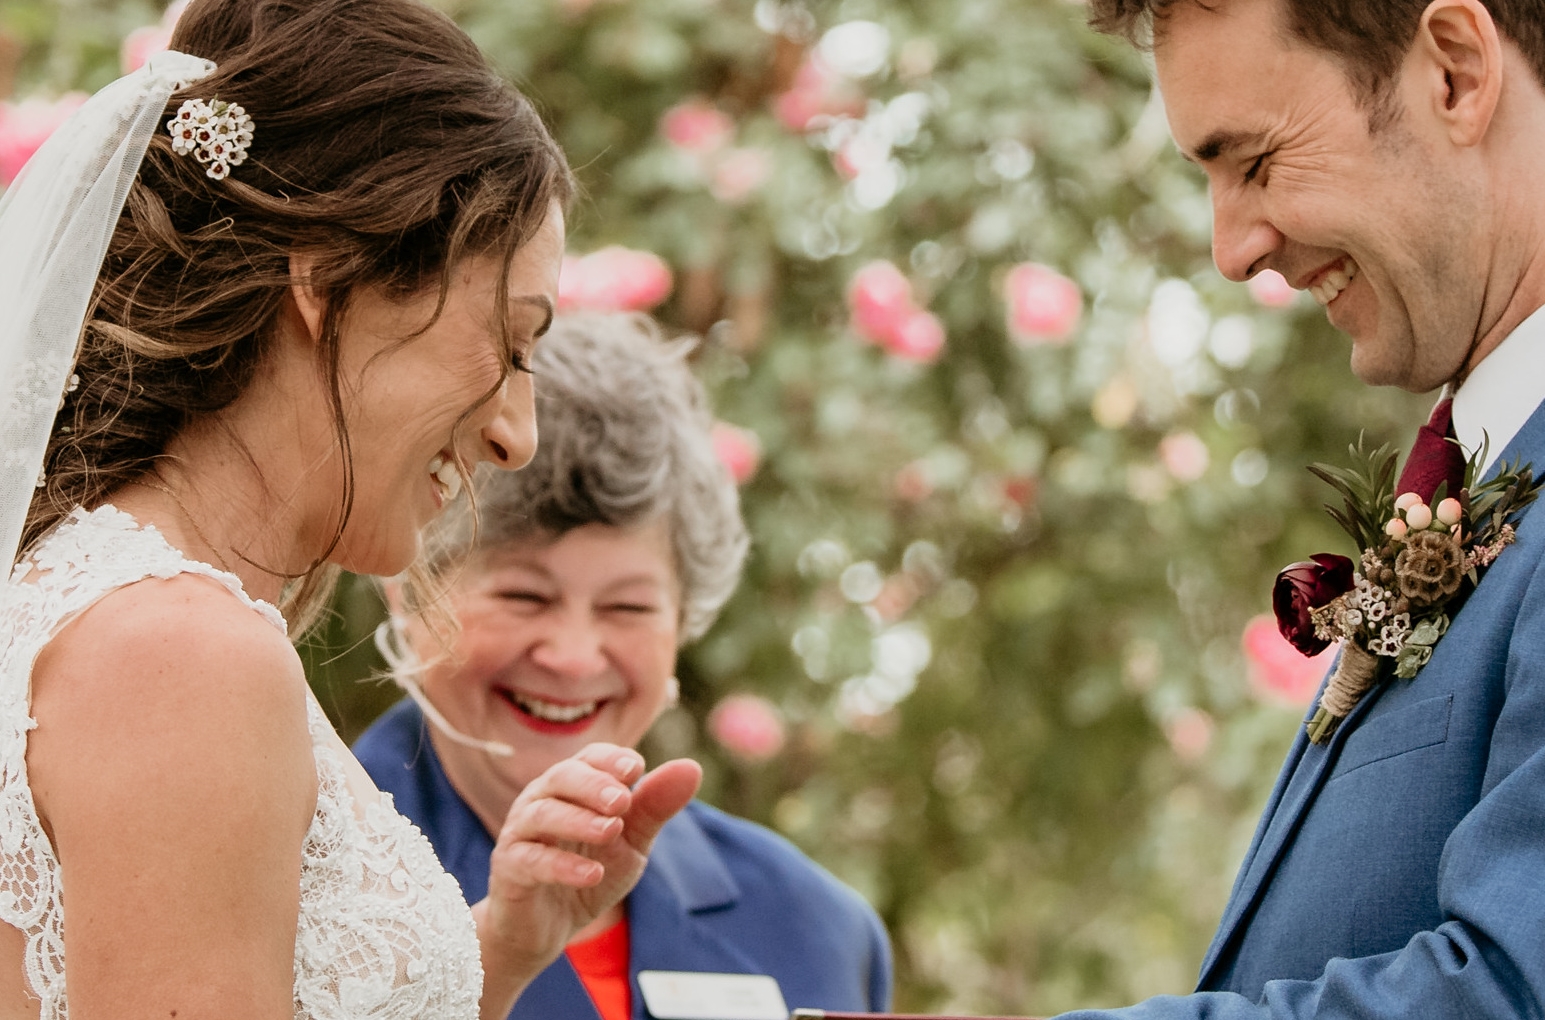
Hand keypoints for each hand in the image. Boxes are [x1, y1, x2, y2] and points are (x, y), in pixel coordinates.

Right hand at [473, 743, 700, 1015]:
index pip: (589, 758)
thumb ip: (655, 807)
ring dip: (578, 820)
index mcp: (571, 786)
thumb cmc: (589, 871)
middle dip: (595, 785)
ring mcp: (520, 833)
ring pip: (542, 814)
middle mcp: (541, 799)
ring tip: (612, 831)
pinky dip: (562, 866)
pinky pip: (531, 860)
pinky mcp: (509, 869)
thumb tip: (693, 767)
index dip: (611, 760)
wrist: (548, 928)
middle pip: (562, 777)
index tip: (635, 768)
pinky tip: (592, 873)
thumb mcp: (630, 842)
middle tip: (623, 800)